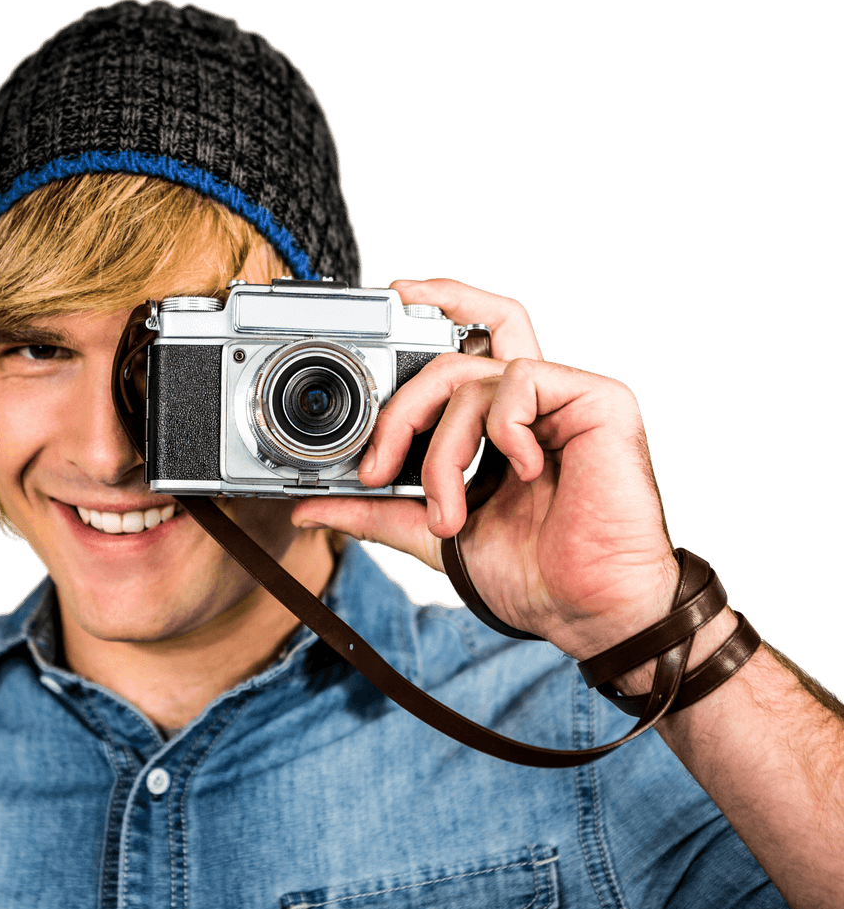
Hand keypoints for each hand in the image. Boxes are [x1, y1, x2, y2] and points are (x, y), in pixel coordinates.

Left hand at [292, 278, 678, 660]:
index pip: (468, 343)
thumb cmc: (530, 576)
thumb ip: (377, 512)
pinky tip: (522, 473)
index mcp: (502, 425)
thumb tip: (310, 506)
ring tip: (446, 512)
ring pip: (470, 377)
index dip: (436, 307)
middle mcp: (531, 404)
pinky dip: (501, 429)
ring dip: (440, 450)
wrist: (587, 610)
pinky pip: (520, 379)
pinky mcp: (598, 399)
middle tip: (375, 470)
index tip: (391, 298)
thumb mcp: (433, 534)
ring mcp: (565, 398)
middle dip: (398, 412)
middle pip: (452, 356)